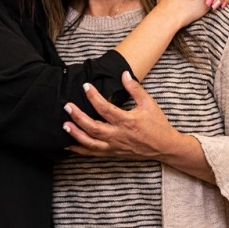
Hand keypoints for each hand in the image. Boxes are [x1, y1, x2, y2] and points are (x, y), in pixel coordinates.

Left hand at [62, 72, 182, 160]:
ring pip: (91, 143)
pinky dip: (80, 150)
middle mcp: (118, 135)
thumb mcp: (149, 103)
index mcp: (127, 121)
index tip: (85, 86)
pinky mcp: (113, 153)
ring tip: (64, 125)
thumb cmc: (157, 124)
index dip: (93, 97)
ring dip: (76, 134)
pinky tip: (68, 145)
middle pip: (94, 127)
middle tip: (67, 106)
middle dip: (78, 117)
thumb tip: (124, 74)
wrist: (164, 147)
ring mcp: (114, 146)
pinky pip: (93, 153)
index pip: (105, 108)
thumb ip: (135, 89)